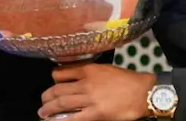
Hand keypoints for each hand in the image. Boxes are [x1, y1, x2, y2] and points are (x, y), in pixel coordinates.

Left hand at [38, 64, 154, 120]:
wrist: (143, 92)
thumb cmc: (127, 80)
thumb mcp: (106, 69)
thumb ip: (90, 72)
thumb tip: (77, 78)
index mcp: (88, 70)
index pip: (61, 72)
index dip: (53, 79)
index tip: (52, 84)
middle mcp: (85, 83)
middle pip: (58, 89)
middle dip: (47, 97)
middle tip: (42, 102)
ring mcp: (90, 98)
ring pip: (62, 103)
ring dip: (49, 109)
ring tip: (43, 113)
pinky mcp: (96, 113)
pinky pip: (74, 118)